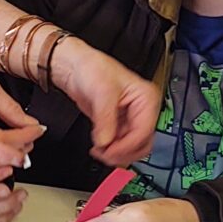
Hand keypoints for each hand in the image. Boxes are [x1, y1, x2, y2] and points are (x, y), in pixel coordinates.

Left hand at [50, 38, 160, 165]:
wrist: (76, 67)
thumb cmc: (93, 68)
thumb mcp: (102, 92)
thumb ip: (105, 119)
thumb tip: (106, 142)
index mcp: (147, 98)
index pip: (143, 132)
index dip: (126, 146)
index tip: (110, 151)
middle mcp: (142, 110)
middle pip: (142, 143)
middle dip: (123, 152)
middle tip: (106, 154)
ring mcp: (130, 118)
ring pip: (131, 147)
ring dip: (116, 152)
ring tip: (100, 150)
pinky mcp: (118, 124)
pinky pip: (120, 144)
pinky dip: (111, 149)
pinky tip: (99, 146)